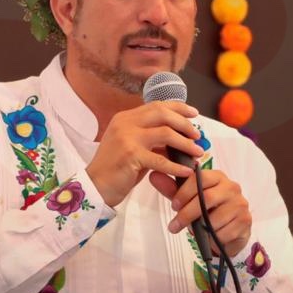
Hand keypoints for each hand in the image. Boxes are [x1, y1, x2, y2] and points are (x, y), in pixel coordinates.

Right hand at [86, 101, 203, 206]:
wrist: (94, 186)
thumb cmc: (116, 169)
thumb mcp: (134, 147)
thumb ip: (152, 140)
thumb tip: (179, 138)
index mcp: (125, 118)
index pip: (156, 105)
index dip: (178, 107)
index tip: (194, 113)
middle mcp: (125, 123)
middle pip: (163, 113)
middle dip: (184, 123)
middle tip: (198, 134)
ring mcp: (127, 138)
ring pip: (166, 134)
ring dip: (185, 143)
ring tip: (197, 152)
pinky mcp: (131, 156)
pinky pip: (161, 160)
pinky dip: (177, 166)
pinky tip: (187, 171)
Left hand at [150, 169, 252, 257]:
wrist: (230, 232)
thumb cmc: (207, 212)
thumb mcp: (188, 200)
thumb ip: (172, 189)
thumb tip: (153, 175)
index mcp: (217, 177)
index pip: (200, 178)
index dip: (185, 191)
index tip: (173, 205)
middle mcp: (232, 187)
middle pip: (207, 198)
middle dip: (188, 213)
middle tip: (174, 225)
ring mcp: (240, 204)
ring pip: (215, 218)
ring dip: (200, 229)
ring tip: (194, 232)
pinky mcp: (245, 221)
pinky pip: (223, 232)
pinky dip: (212, 238)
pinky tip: (209, 237)